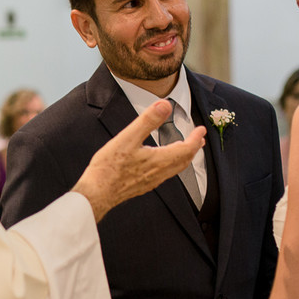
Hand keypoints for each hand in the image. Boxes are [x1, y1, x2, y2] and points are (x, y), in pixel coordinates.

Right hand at [72, 100, 205, 220]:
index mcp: (159, 160)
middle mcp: (159, 172)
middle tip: (199, 140)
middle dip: (193, 149)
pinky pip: (165, 175)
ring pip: (175, 169)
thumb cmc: (109, 168)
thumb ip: (148, 121)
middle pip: (184, 160)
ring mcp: (151, 181)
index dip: (195, 138)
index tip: (201, 130)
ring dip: (183, 158)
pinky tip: (162, 164)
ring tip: (185, 151)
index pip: (186, 149)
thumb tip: (165, 105)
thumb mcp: (128, 138)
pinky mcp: (143, 186)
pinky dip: (171, 165)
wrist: (97, 193)